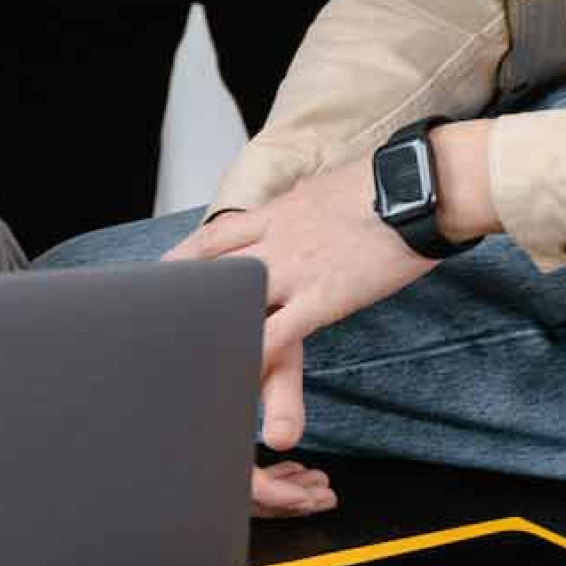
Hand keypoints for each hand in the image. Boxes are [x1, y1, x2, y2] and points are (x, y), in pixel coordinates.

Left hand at [167, 162, 435, 457]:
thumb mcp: (329, 188)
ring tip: (180, 356)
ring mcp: (294, 269)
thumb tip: (303, 200)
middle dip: (181, 295)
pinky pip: (279, 334)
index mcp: (279, 213)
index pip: (219, 235)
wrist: (415, 191)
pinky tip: (237, 378)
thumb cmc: (384, 187)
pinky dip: (254, 356)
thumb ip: (307, 203)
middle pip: (213, 268)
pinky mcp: (322, 298)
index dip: (187, 256)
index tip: (162, 272)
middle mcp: (276, 240)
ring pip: (237, 302)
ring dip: (211, 329)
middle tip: (150, 319)